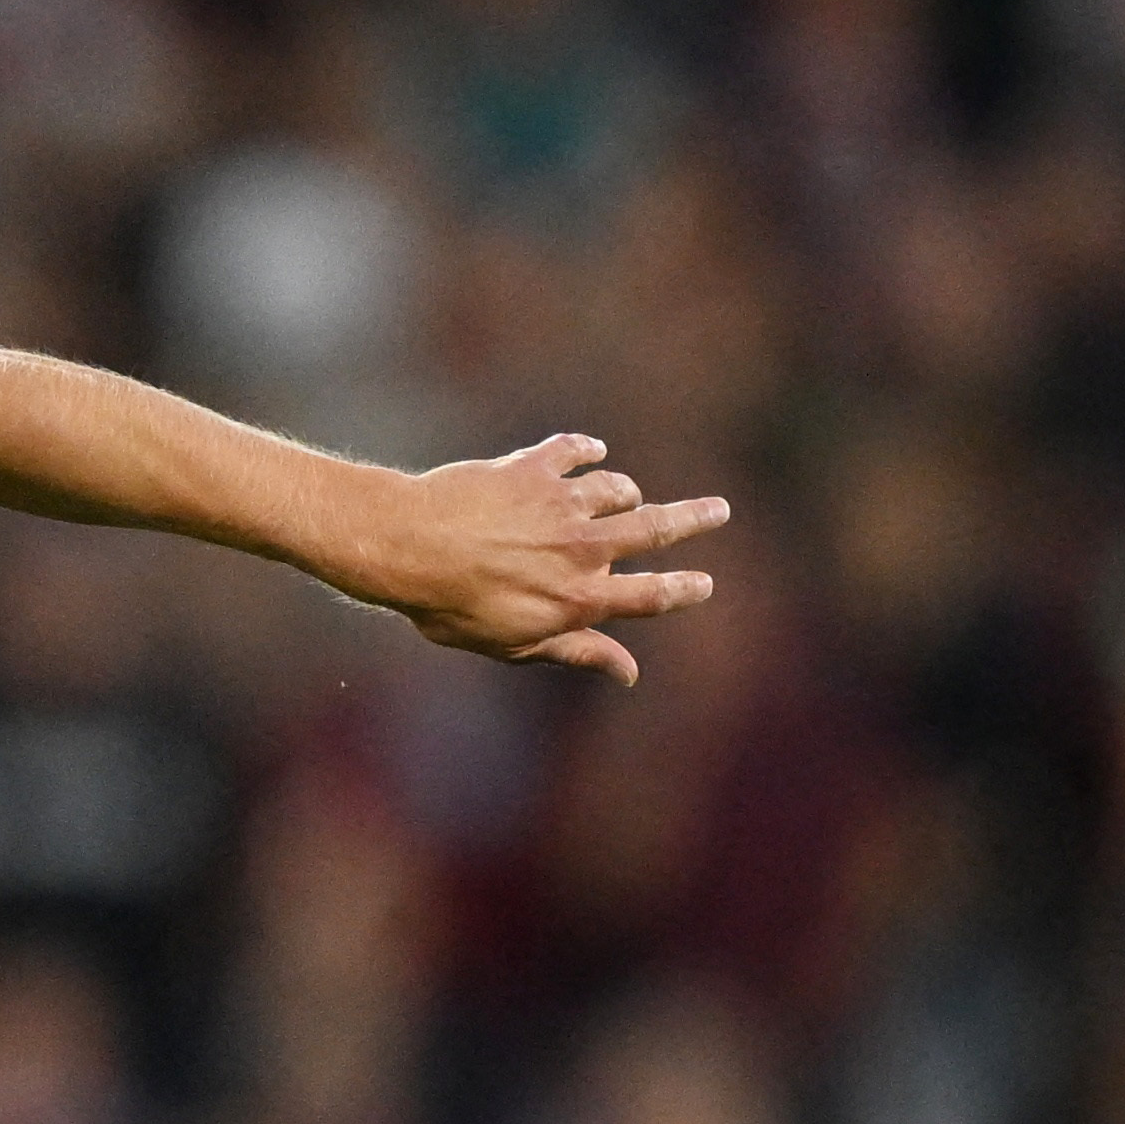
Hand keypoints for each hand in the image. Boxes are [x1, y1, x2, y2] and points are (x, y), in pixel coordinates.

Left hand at [356, 436, 728, 684]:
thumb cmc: (451, 607)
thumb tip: (630, 673)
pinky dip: (586, 450)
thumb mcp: (514, 644)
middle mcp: (582, 547)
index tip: (706, 583)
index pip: (650, 595)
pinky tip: (590, 452)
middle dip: (693, 519)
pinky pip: (574, 450)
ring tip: (624, 494)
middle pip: (656, 530)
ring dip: (623, 493)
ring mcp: (561, 503)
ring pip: (616, 489)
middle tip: (719, 509)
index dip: (683, 589)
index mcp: (579, 597)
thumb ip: (577, 651)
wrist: (406, 547)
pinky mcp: (533, 467)